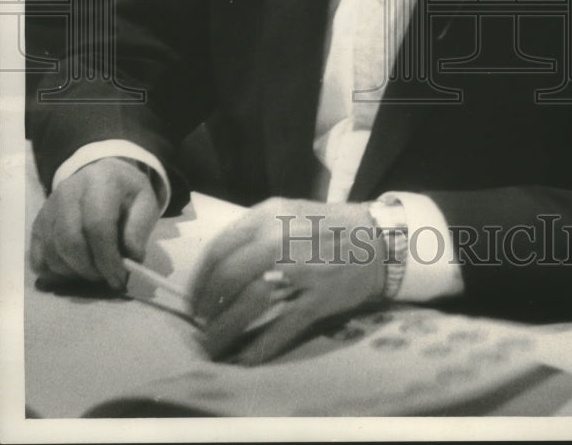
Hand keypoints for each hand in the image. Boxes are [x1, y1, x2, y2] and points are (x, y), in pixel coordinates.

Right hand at [30, 158, 160, 290]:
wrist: (104, 176)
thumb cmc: (127, 195)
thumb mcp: (146, 204)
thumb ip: (139, 230)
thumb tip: (130, 259)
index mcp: (101, 182)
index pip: (97, 225)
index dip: (107, 258)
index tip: (118, 278)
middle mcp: (68, 191)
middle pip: (70, 241)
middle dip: (90, 269)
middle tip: (106, 278)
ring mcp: (49, 207)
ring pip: (52, 252)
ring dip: (74, 273)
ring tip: (94, 272)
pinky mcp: (38, 223)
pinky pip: (38, 258)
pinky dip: (55, 273)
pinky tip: (75, 270)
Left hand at [189, 197, 385, 363]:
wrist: (378, 240)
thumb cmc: (329, 226)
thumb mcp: (288, 212)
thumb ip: (256, 231)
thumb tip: (219, 265)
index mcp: (270, 215)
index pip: (220, 247)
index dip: (201, 277)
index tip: (194, 296)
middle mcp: (282, 239)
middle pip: (229, 276)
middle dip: (207, 305)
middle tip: (201, 321)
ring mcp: (302, 270)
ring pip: (250, 304)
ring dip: (225, 329)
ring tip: (213, 342)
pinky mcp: (319, 299)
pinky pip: (281, 328)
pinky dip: (259, 348)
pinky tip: (244, 359)